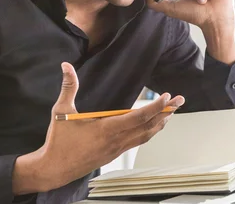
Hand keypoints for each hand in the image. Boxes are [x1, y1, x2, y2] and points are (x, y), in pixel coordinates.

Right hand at [12, 62, 184, 193]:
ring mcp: (117, 149)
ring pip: (146, 136)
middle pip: (149, 126)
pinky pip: (138, 141)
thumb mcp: (61, 112)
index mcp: (106, 129)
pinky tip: (153, 126)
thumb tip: (66, 65)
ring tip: (171, 112)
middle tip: (179, 101)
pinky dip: (149, 132)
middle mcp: (116, 141)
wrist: (54, 169)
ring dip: (160, 123)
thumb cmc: (58, 141)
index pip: (138, 117)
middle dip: (166, 112)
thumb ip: (68, 87)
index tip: (167, 96)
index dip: (155, 107)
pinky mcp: (114, 154)